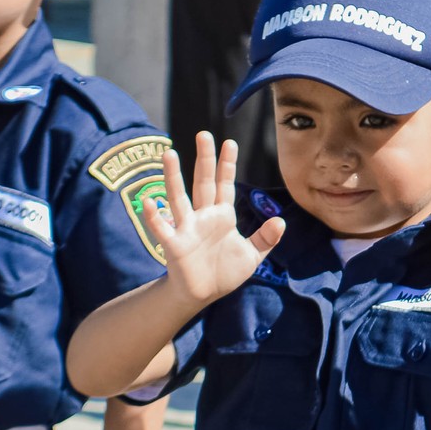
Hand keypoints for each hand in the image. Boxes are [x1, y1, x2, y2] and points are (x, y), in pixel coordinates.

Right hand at [145, 132, 284, 307]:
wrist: (202, 295)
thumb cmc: (224, 273)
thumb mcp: (251, 256)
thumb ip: (265, 238)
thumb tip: (280, 221)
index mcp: (222, 216)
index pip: (225, 185)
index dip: (227, 165)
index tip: (230, 142)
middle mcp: (203, 217)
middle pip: (203, 183)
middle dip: (204, 159)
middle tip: (204, 134)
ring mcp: (186, 228)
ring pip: (179, 197)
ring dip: (173, 177)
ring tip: (169, 154)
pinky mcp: (174, 245)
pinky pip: (162, 228)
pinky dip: (154, 216)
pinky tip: (149, 202)